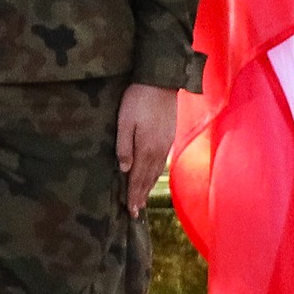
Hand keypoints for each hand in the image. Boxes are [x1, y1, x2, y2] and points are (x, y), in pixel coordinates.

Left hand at [114, 82, 191, 207]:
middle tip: (136, 211)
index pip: (138, 178)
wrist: (161, 81)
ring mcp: (166, 144)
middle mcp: (159, 150)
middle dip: (141, 195)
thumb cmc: (138, 100)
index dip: (133, 194)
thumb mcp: (125, 121)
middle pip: (149, 178)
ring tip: (143, 198)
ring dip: (149, 186)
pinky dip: (156, 174)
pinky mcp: (169, 137)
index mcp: (147, 149)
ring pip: (156, 171)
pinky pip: (161, 162)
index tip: (131, 210)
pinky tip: (153, 175)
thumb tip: (124, 168)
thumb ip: (124, 146)